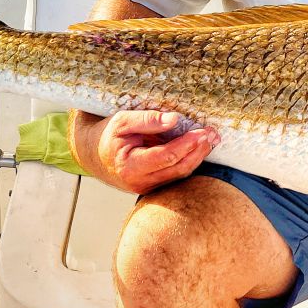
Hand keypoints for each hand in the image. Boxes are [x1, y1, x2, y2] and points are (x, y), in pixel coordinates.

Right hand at [68, 109, 219, 193]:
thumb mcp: (122, 121)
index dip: (187, 144)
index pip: (167, 157)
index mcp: (130, 166)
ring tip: (212, 139)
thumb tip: (174, 119)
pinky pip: (174, 174)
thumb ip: (147, 119)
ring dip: (197, 157)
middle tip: (213, 134)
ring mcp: (146, 187)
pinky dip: (188, 161)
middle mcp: (139, 182)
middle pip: (178, 169)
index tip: (203, 132)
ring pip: (179, 174)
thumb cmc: (108, 135)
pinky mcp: (152, 186)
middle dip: (198, 151)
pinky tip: (199, 147)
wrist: (94, 155)